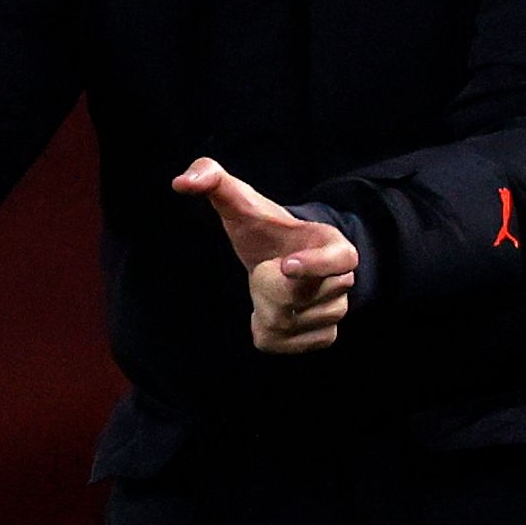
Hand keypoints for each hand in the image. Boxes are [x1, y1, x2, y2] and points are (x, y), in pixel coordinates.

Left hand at [173, 156, 357, 353]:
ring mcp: (336, 311)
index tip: (286, 266)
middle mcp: (343, 281)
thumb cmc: (260, 227)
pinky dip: (265, 333)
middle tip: (262, 270)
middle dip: (265, 287)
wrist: (276, 258)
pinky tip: (263, 313)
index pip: (341, 260)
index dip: (317, 265)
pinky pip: (286, 345)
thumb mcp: (238, 200)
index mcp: (334, 245)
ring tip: (266, 288)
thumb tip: (181, 182)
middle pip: (298, 299)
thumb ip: (211, 179)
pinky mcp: (322, 336)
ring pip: (291, 324)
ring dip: (265, 309)